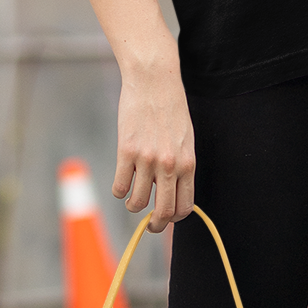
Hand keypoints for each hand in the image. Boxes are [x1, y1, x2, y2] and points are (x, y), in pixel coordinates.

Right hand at [112, 52, 195, 232]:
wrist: (154, 81)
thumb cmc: (171, 109)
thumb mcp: (184, 139)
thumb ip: (180, 165)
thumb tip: (169, 192)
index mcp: (188, 163)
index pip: (185, 206)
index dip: (175, 217)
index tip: (167, 217)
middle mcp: (169, 165)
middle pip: (163, 212)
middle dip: (155, 225)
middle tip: (149, 225)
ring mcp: (147, 159)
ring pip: (138, 202)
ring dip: (133, 206)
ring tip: (132, 200)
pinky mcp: (126, 151)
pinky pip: (120, 186)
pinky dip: (119, 191)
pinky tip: (121, 184)